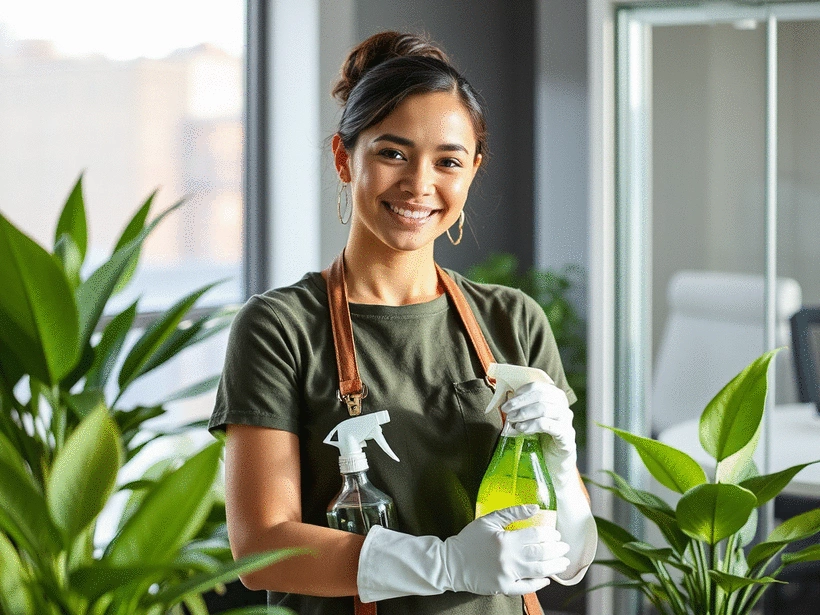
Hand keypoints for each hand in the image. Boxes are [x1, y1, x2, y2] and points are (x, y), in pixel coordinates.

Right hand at [443, 505, 569, 595]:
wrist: (450, 563)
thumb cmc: (469, 539)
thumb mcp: (488, 520)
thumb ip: (512, 512)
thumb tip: (535, 507)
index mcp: (505, 540)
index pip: (536, 535)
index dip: (550, 534)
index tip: (556, 534)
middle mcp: (508, 559)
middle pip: (541, 553)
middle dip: (557, 549)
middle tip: (564, 546)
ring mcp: (506, 575)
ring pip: (538, 571)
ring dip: (554, 566)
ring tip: (563, 562)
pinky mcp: (503, 588)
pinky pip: (526, 587)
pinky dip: (539, 584)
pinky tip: (547, 579)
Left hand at [501, 381, 576, 478]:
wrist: (552, 467)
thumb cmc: (539, 442)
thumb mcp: (528, 422)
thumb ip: (521, 410)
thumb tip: (504, 402)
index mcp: (555, 400)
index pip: (539, 387)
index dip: (522, 391)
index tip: (508, 401)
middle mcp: (564, 408)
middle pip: (542, 395)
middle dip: (520, 401)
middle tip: (506, 410)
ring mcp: (567, 422)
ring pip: (545, 408)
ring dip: (525, 413)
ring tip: (512, 420)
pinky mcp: (567, 438)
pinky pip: (551, 425)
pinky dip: (533, 425)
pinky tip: (522, 429)